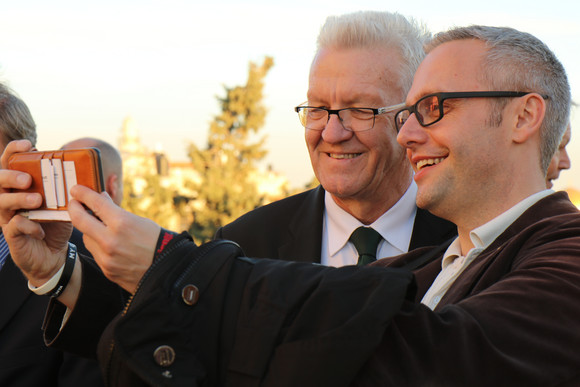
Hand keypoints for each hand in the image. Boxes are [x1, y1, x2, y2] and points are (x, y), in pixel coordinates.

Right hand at [0, 140, 71, 286]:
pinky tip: (40, 229)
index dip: (14, 151)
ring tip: (37, 200)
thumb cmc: (57, 224)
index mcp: (20, 186)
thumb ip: (70, 188)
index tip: (28, 145)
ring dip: (19, 199)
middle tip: (27, 178)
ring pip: (1, 203)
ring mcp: (8, 217)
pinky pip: (14, 226)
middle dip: (10, 176)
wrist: (54, 254)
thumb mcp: (65, 203)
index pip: (10, 163)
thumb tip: (89, 174)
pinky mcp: (12, 235)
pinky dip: (28, 225)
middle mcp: (9, 199)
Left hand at [68, 185, 160, 292]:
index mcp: (122, 223)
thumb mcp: (140, 221)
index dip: (83, 193)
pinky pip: (96, 253)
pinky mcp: (106, 270)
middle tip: (73, 203)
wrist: (169, 270)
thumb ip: (117, 212)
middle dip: (74, 208)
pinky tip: (110, 244)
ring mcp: (107, 257)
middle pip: (80, 220)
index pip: (95, 203)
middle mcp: (111, 240)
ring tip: (101, 227)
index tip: (76, 189)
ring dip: (90, 230)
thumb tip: (101, 200)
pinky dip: (99, 246)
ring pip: (87, 238)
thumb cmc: (158, 242)